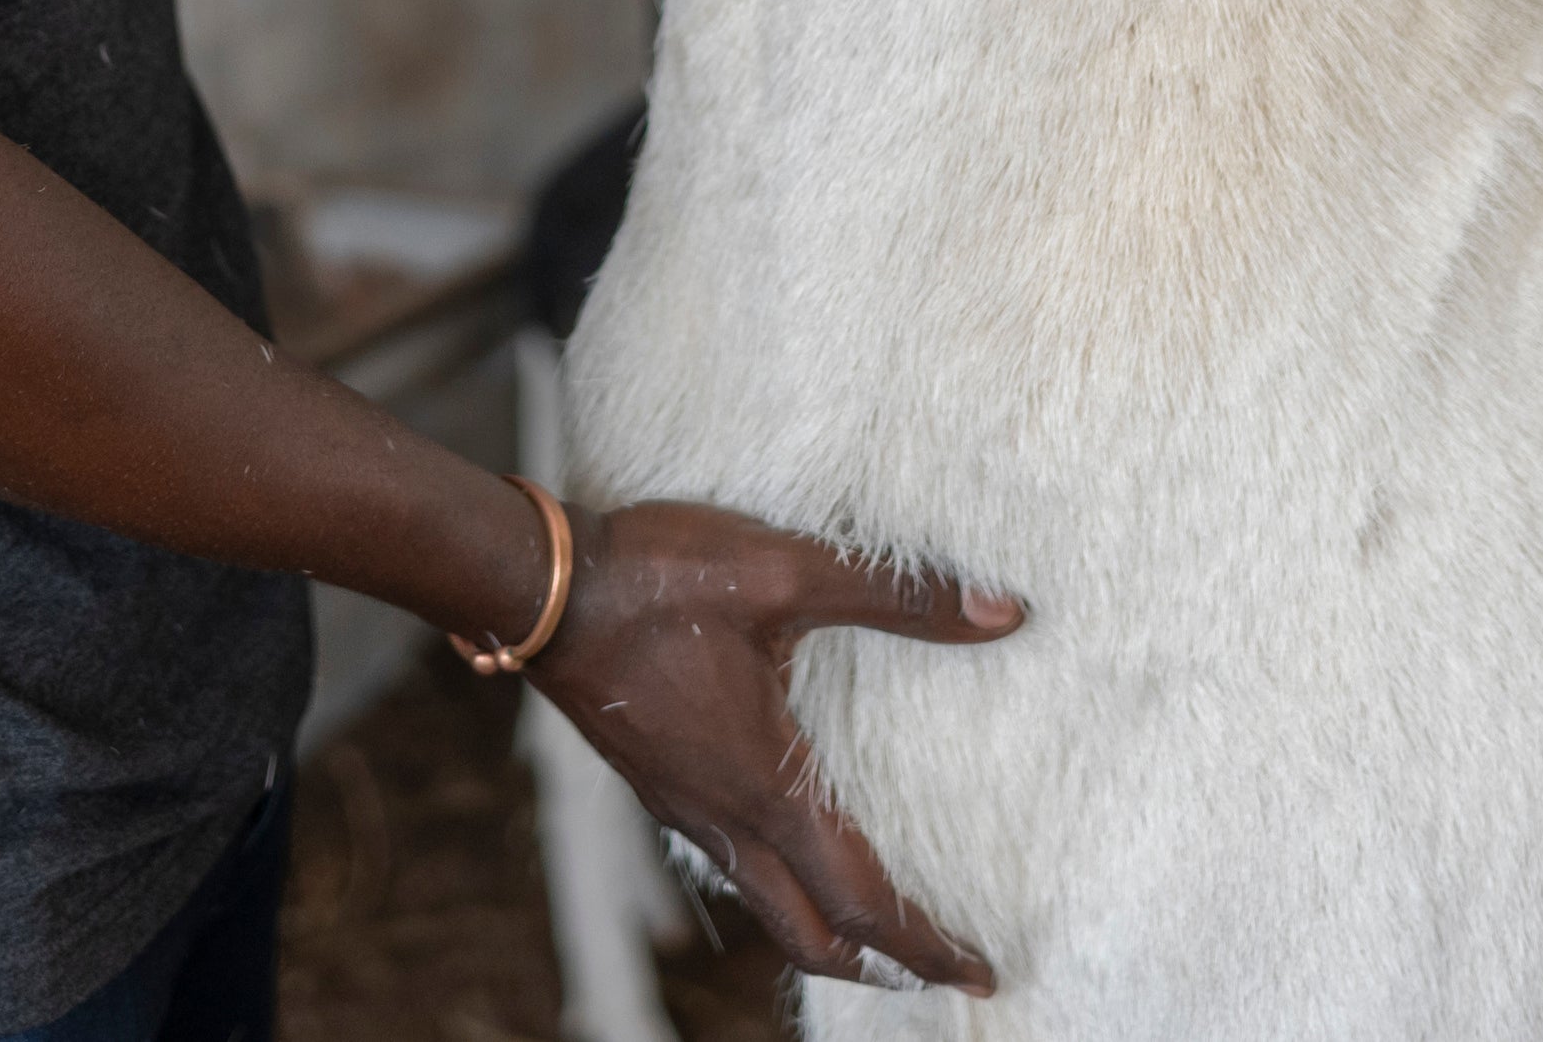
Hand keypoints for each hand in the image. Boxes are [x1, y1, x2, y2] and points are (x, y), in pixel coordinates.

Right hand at [525, 499, 1024, 994]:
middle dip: (880, 964)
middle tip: (940, 966)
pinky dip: (780, 885)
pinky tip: (792, 842)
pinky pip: (731, 863)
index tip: (979, 972)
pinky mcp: (657, 782)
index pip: (860, 902)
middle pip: (809, 935)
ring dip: (827, 928)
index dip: (924, 947)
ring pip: (765, 904)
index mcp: (766, 786)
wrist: (537, 585)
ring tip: (877, 919)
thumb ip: (899, 596)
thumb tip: (1005, 613)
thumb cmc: (658, 578)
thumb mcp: (786, 570)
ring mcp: (683, 805)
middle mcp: (724, 816)